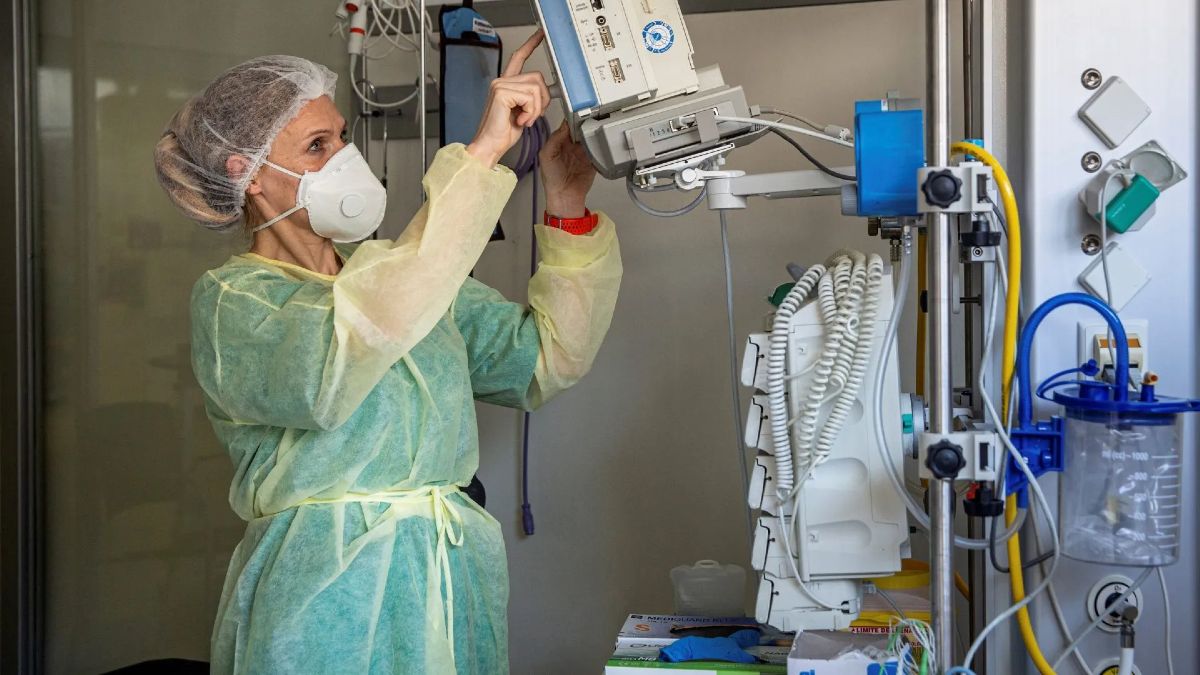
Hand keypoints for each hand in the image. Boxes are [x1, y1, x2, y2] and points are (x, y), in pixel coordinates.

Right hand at [466, 31, 550, 167]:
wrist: (490, 145)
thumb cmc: (504, 132)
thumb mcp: (524, 112)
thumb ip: (533, 98)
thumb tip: (548, 92)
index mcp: (507, 84)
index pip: (519, 58)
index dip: (531, 44)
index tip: (540, 34)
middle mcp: (502, 81)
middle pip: (537, 77)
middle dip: (543, 99)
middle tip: (533, 114)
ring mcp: (500, 85)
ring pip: (536, 88)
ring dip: (537, 108)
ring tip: (525, 119)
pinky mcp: (502, 92)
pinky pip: (530, 97)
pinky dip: (531, 112)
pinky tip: (520, 120)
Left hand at [540, 122, 596, 218]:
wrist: (565, 196)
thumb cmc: (552, 179)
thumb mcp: (546, 156)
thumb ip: (554, 139)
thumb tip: (565, 125)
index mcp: (560, 140)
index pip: (569, 123)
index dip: (574, 117)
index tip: (580, 112)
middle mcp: (573, 143)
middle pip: (583, 127)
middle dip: (587, 121)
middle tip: (592, 117)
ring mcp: (584, 150)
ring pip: (592, 135)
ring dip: (595, 131)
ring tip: (599, 126)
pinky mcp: (594, 158)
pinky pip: (599, 147)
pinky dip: (601, 143)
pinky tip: (602, 139)